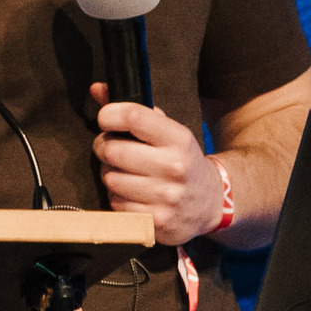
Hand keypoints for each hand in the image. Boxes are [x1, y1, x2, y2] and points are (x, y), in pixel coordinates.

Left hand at [90, 84, 222, 247]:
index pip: (134, 116)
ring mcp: (166, 196)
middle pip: (112, 150)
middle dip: (105, 147)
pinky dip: (119, 199)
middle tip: (114, 150)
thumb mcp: (168, 133)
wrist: (213, 202)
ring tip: (127, 174)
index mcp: (178, 138)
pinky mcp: (157, 221)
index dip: (110, 115)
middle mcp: (174, 166)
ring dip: (111, 175)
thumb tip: (97, 89)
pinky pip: (116, 204)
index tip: (106, 119)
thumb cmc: (181, 161)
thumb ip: (134, 111)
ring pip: (110, 178)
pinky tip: (134, 196)